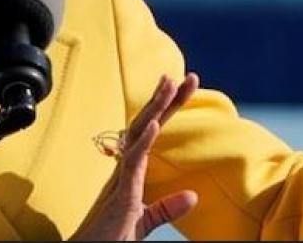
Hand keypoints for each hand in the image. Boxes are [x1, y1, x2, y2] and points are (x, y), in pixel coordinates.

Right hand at [71, 73, 200, 240]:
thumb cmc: (109, 240)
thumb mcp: (143, 221)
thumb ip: (166, 208)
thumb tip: (193, 196)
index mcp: (130, 172)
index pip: (152, 132)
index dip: (168, 109)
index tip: (183, 86)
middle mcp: (123, 170)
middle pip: (146, 125)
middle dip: (166, 100)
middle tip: (188, 77)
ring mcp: (120, 180)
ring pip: (137, 135)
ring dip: (155, 110)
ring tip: (170, 85)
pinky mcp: (121, 196)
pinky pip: (132, 163)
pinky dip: (142, 142)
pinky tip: (154, 125)